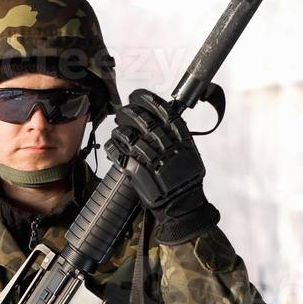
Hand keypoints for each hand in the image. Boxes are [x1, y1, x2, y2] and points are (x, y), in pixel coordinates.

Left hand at [104, 88, 219, 244]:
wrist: (183, 207)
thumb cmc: (187, 183)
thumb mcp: (191, 155)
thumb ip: (179, 137)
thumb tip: (166, 119)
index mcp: (183, 141)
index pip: (166, 113)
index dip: (150, 101)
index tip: (138, 96)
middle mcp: (169, 148)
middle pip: (146, 122)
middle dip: (130, 113)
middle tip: (122, 111)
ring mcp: (154, 161)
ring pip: (132, 138)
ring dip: (120, 130)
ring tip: (116, 128)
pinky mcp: (140, 174)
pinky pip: (123, 156)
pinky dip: (114, 148)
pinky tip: (111, 145)